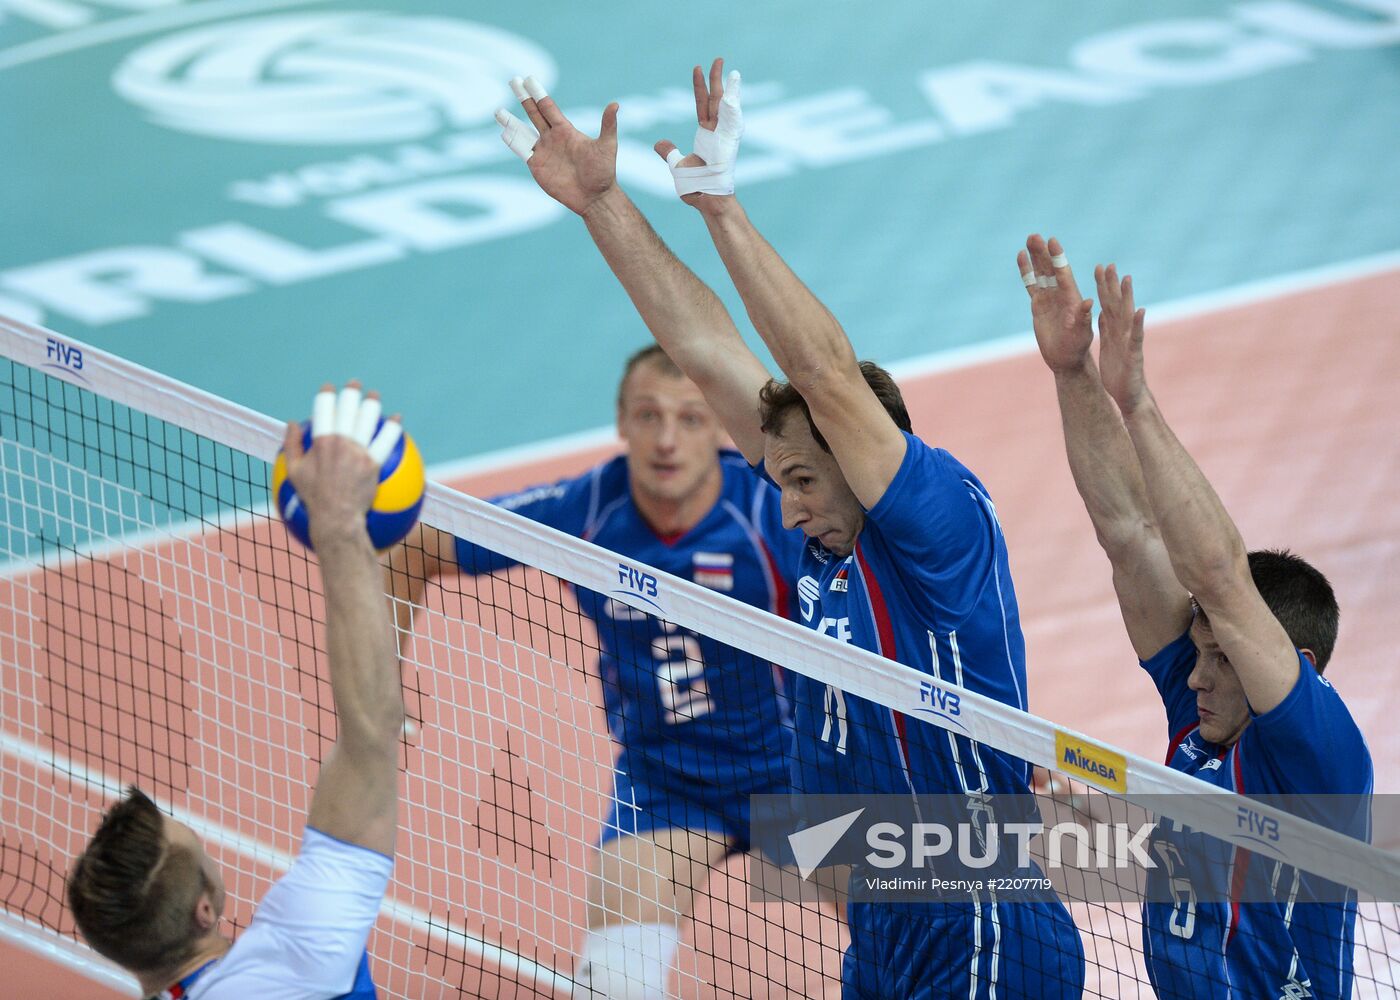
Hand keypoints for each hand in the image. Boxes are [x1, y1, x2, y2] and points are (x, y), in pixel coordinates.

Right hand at [284, 382, 397, 543]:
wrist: (336, 517)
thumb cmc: (312, 496)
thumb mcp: (294, 471)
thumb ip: (292, 444)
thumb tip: (290, 423)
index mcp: (320, 441)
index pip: (323, 410)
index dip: (326, 395)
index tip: (329, 387)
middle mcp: (340, 442)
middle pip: (347, 409)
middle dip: (351, 392)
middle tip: (355, 384)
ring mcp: (358, 452)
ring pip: (367, 420)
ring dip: (372, 404)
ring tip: (374, 395)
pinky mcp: (373, 463)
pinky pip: (386, 441)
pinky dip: (392, 428)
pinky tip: (397, 419)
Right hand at [496, 76, 618, 216]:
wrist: (594, 197)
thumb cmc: (603, 172)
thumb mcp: (607, 146)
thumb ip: (607, 125)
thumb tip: (615, 104)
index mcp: (566, 130)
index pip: (548, 107)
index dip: (538, 93)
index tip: (528, 79)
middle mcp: (552, 138)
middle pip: (534, 114)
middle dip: (524, 98)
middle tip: (513, 81)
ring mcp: (543, 151)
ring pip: (523, 132)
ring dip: (511, 121)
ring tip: (497, 111)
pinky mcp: (537, 166)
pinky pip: (522, 152)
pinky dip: (512, 142)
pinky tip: (504, 133)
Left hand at [654, 58, 742, 210]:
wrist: (708, 203)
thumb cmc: (697, 187)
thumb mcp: (677, 165)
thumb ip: (669, 152)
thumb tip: (658, 143)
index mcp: (707, 134)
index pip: (702, 104)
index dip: (699, 87)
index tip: (696, 68)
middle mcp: (718, 133)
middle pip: (717, 100)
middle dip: (717, 79)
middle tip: (718, 59)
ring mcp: (725, 139)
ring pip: (727, 109)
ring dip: (731, 90)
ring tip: (733, 73)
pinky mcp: (729, 147)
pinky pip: (730, 125)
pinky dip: (733, 110)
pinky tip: (733, 96)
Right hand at [1020, 235, 1092, 373]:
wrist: (1066, 358)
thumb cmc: (1077, 347)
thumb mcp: (1082, 333)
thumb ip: (1083, 318)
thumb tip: (1087, 302)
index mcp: (1072, 298)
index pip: (1064, 273)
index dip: (1058, 257)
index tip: (1052, 241)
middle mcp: (1060, 294)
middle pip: (1050, 268)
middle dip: (1043, 252)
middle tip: (1035, 235)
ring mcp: (1049, 298)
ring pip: (1040, 272)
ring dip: (1035, 256)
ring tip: (1030, 238)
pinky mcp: (1038, 305)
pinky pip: (1030, 284)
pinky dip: (1026, 271)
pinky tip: (1021, 257)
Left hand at [1094, 263, 1149, 414]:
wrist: (1128, 395)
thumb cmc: (1118, 372)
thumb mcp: (1107, 347)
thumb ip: (1106, 329)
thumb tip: (1102, 312)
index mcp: (1114, 331)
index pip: (1107, 304)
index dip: (1103, 287)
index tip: (1099, 268)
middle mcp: (1123, 332)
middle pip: (1117, 305)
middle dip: (1112, 285)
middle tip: (1108, 264)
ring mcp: (1130, 341)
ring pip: (1127, 316)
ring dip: (1127, 297)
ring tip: (1126, 278)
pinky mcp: (1134, 354)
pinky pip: (1136, 337)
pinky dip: (1138, 324)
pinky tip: (1140, 310)